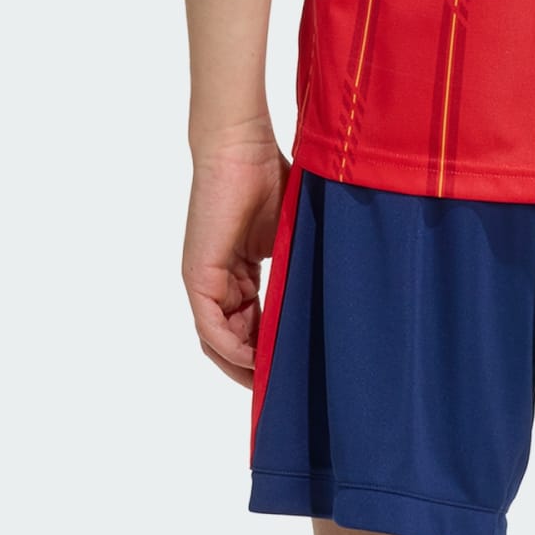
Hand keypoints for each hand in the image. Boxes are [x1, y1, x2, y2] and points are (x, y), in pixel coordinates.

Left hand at [182, 129, 290, 386]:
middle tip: (289, 388)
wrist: (241, 146)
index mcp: (238, 272)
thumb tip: (335, 293)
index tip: (296, 367)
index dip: (271, 349)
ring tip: (277, 382)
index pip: (250, 325)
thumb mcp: (292, 233)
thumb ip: (301, 265)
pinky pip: (211, 328)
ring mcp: (205, 281)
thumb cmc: (268, 175)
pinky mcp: (199, 276)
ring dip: (247, 365)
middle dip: (259, 366)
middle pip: (234, 340)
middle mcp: (218, 282)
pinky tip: (258, 360)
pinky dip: (232, 349)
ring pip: (220, 341)